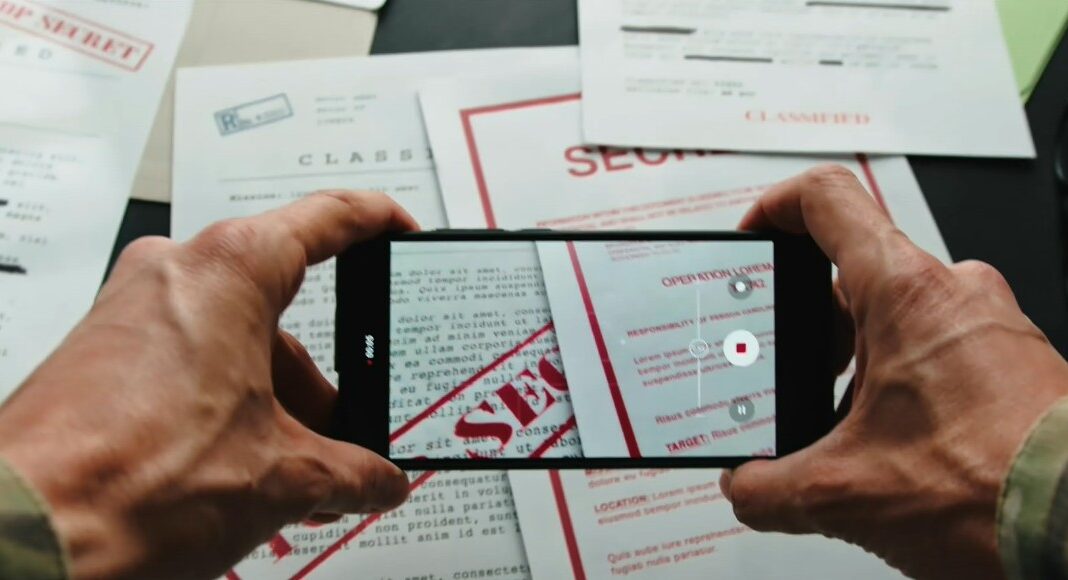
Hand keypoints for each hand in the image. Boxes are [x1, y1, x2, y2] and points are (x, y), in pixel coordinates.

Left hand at [0, 191, 416, 578]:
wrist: (21, 533)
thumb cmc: (129, 481)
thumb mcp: (282, 477)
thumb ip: (352, 473)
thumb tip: (381, 480)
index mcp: (230, 270)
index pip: (327, 218)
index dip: (377, 221)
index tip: (399, 228)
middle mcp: (174, 273)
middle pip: (279, 312)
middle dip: (320, 382)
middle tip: (347, 433)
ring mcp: (130, 311)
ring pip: (234, 344)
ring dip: (272, 406)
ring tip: (290, 477)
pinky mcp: (101, 352)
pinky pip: (189, 364)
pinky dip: (226, 408)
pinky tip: (240, 471)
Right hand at [721, 166, 1067, 578]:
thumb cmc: (998, 487)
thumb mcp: (849, 492)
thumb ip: (771, 486)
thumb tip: (746, 487)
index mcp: (906, 292)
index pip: (827, 198)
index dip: (775, 207)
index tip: (756, 235)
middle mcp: (955, 291)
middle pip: (854, 273)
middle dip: (812, 327)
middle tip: (794, 371)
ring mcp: (991, 322)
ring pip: (899, 314)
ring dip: (861, 361)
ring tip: (849, 422)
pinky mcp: (1013, 357)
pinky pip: (940, 345)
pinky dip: (905, 379)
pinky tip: (897, 440)